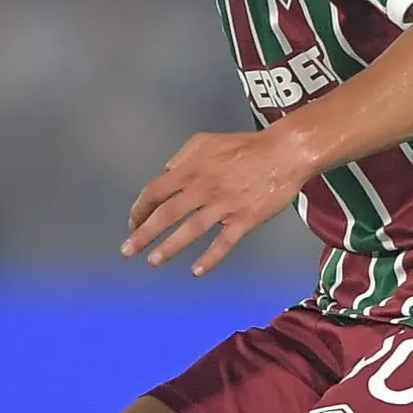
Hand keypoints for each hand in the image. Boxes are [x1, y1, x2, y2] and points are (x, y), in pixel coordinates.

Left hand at [124, 129, 311, 276]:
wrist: (285, 152)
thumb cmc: (245, 145)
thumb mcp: (207, 140)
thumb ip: (184, 156)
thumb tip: (167, 173)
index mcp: (191, 169)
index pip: (156, 191)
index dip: (140, 209)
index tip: (133, 223)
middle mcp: (202, 188)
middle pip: (166, 214)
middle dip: (144, 234)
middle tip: (128, 251)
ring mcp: (224, 205)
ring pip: (190, 231)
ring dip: (169, 248)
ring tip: (154, 262)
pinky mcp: (245, 219)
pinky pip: (224, 243)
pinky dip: (210, 258)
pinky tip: (197, 271)